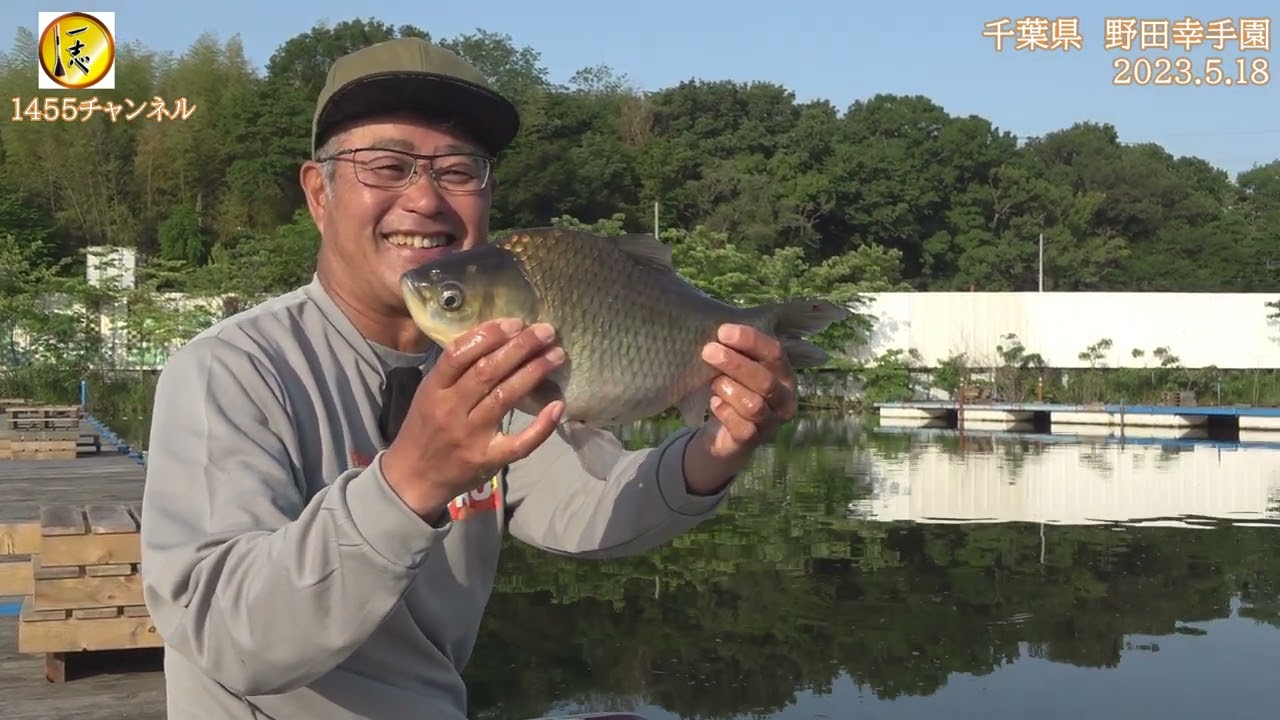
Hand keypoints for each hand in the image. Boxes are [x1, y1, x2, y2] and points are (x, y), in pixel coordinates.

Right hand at [381, 318, 565, 518]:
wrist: (413, 479)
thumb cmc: (424, 430)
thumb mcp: (428, 394)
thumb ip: (455, 371)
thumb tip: (496, 338)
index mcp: (433, 390)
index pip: (458, 354)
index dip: (488, 335)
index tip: (514, 322)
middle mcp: (451, 410)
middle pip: (487, 371)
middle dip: (520, 347)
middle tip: (546, 331)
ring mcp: (470, 436)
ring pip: (505, 397)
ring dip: (534, 372)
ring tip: (556, 355)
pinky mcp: (488, 459)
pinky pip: (520, 442)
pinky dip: (541, 425)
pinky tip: (558, 405)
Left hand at [686, 324, 798, 487]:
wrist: (724, 434)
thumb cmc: (733, 389)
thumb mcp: (738, 367)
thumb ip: (736, 349)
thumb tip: (717, 328)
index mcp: (784, 374)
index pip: (775, 353)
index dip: (750, 340)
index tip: (723, 331)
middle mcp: (784, 399)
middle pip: (765, 380)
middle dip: (735, 363)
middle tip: (708, 351)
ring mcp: (771, 423)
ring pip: (754, 405)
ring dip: (729, 389)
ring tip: (713, 383)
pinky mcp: (753, 441)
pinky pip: (742, 427)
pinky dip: (725, 412)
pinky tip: (714, 403)